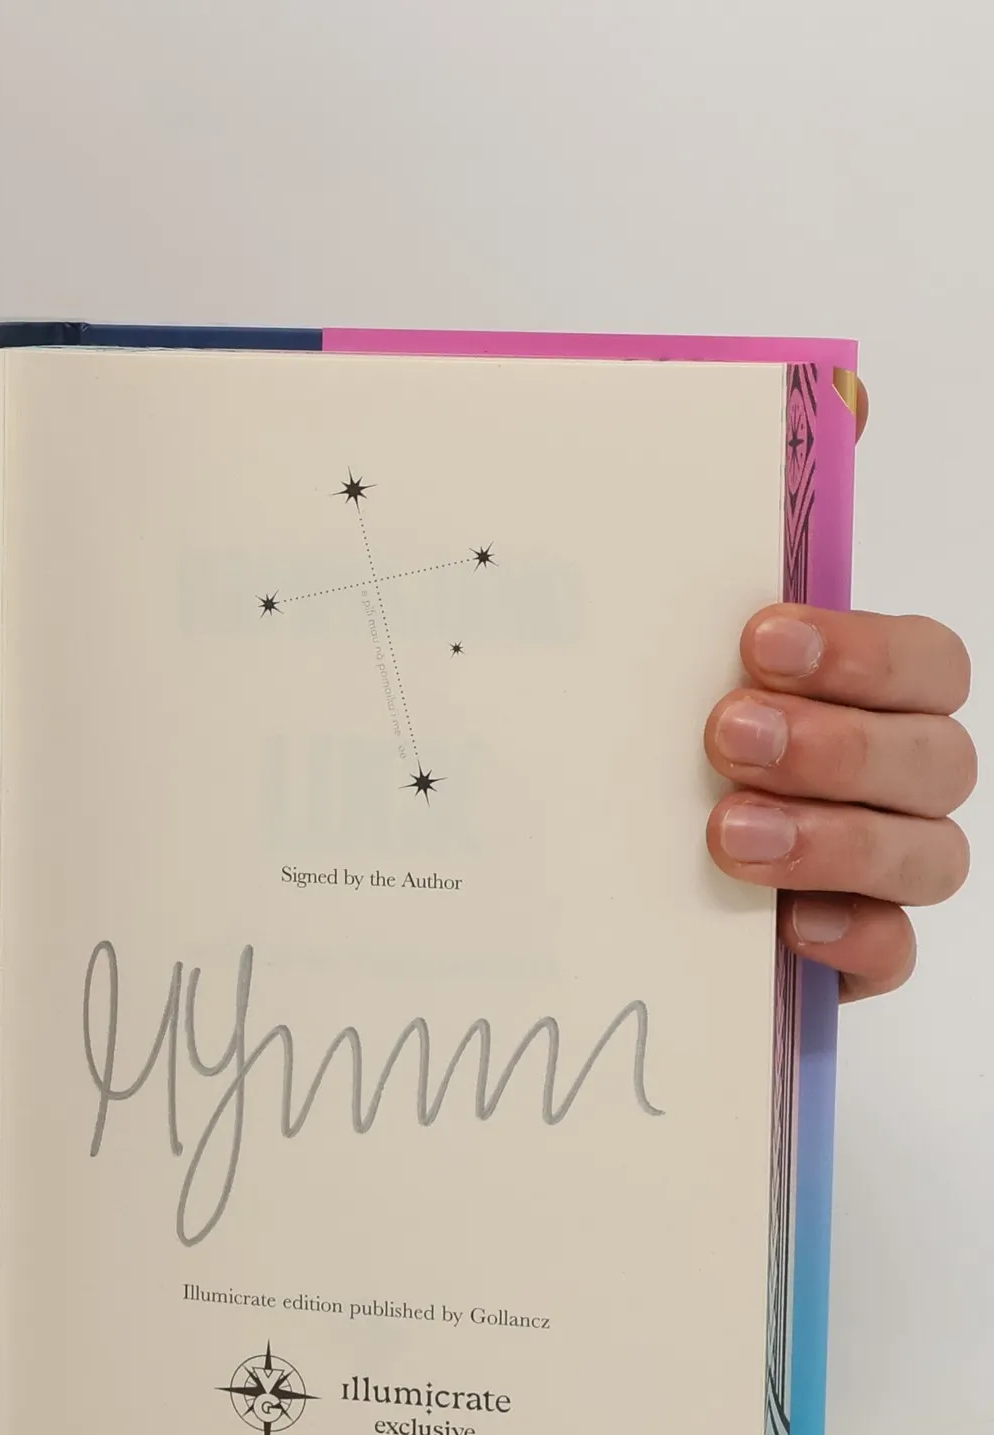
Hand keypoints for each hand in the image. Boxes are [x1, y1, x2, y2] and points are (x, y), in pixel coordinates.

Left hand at [706, 381, 973, 999]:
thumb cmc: (653, 728)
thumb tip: (845, 388)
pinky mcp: (847, 951)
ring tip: (729, 835)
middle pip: (934, 758)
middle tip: (726, 736)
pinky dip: (853, 940)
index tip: (758, 638)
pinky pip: (892, 955)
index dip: (861, 648)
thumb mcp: (671, 629)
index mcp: (867, 694)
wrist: (591, 857)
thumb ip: (750, 526)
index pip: (927, 661)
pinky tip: (786, 930)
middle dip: (836, 744)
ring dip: (834, 840)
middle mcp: (892, 778)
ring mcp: (879, 868)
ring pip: (926, 855)